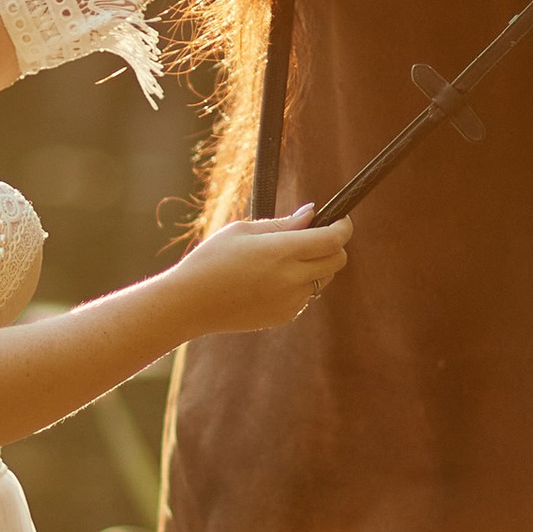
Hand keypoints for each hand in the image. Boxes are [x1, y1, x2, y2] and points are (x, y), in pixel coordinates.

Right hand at [174, 201, 350, 333]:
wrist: (190, 303)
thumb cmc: (211, 259)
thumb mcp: (243, 231)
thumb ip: (283, 223)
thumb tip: (312, 214)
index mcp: (281, 251)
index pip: (332, 239)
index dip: (343, 227)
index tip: (341, 220)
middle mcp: (290, 278)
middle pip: (337, 261)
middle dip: (334, 246)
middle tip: (316, 237)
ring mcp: (289, 301)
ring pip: (322, 279)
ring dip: (315, 266)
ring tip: (283, 259)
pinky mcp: (284, 316)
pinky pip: (305, 297)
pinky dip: (299, 285)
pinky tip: (270, 280)